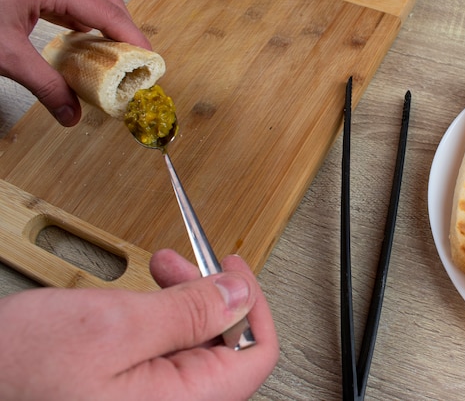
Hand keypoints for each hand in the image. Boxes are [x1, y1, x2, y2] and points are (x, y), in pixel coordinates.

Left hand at [0, 0, 150, 125]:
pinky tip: (84, 41)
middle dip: (125, 29)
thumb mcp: (5, 54)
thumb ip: (45, 86)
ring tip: (115, 56)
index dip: (133, 37)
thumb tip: (71, 115)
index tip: (150, 61)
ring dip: (106, 24)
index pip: (106, 11)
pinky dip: (84, 20)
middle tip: (135, 62)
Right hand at [0, 250, 279, 399]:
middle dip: (211, 295)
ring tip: (163, 270)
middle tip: (190, 263)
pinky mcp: (133, 396)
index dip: (251, 303)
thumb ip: (188, 312)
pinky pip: (169, 356)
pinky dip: (163, 320)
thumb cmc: (19, 371)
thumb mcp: (114, 326)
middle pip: (227, 349)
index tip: (235, 269)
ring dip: (185, 302)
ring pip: (197, 348)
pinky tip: (147, 299)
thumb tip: (239, 294)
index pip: (255, 356)